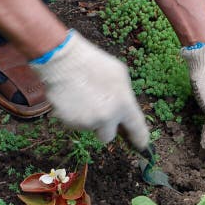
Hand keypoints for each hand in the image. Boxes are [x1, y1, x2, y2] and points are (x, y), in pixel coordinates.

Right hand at [30, 31, 148, 149]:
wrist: (62, 59)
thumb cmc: (93, 63)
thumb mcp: (119, 74)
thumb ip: (125, 96)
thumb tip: (124, 111)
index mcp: (123, 104)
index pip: (136, 128)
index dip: (139, 139)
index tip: (141, 145)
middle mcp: (107, 117)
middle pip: (107, 137)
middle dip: (103, 128)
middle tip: (97, 111)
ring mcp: (87, 122)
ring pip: (89, 128)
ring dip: (87, 118)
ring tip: (82, 96)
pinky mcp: (69, 123)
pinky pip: (74, 124)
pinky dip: (73, 115)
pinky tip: (71, 98)